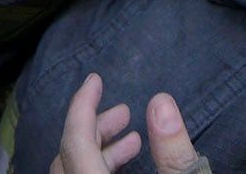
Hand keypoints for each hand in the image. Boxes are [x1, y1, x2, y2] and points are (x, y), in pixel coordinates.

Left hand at [50, 74, 201, 173]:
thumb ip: (175, 155)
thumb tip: (161, 102)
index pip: (76, 143)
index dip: (82, 106)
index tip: (94, 80)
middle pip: (70, 155)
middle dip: (95, 128)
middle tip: (124, 113)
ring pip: (73, 172)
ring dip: (99, 150)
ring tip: (132, 139)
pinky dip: (97, 167)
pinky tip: (127, 164)